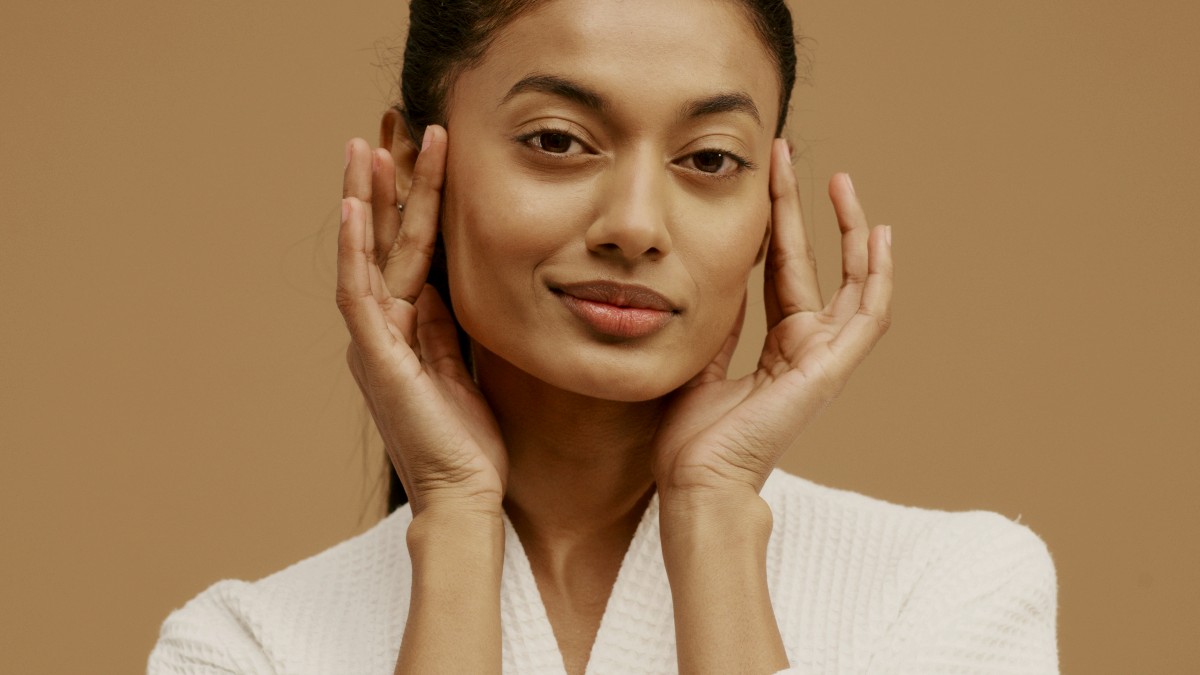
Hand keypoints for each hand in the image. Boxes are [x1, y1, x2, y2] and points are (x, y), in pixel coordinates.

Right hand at [337, 126, 506, 515]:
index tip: (420, 151)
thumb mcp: (461, 366)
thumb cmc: (469, 439)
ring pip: (367, 255)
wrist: (465, 494)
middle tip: (387, 126)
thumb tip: (442, 281)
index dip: (412, 199)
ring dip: (370, 199)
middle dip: (385, 182)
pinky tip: (359, 207)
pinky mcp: (376, 358)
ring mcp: (375, 341)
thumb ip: (446, 324)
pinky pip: (360, 293)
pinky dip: (357, 249)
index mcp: (405, 328)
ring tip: (370, 144)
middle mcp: (382, 328)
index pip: (408, 248)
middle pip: (383, 240)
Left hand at [652, 139, 893, 502]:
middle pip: (814, 267)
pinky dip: (878, 276)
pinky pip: (867, 316)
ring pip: (851, 284)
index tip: (767, 180)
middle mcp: (806, 351)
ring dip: (849, 232)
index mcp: (778, 351)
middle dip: (806, 212)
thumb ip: (720, 324)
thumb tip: (718, 279)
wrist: (696, 482)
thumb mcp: (701, 363)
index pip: (783, 273)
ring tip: (841, 182)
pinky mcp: (830, 371)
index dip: (778, 226)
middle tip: (793, 160)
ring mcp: (823, 361)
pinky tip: (880, 234)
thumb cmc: (692, 439)